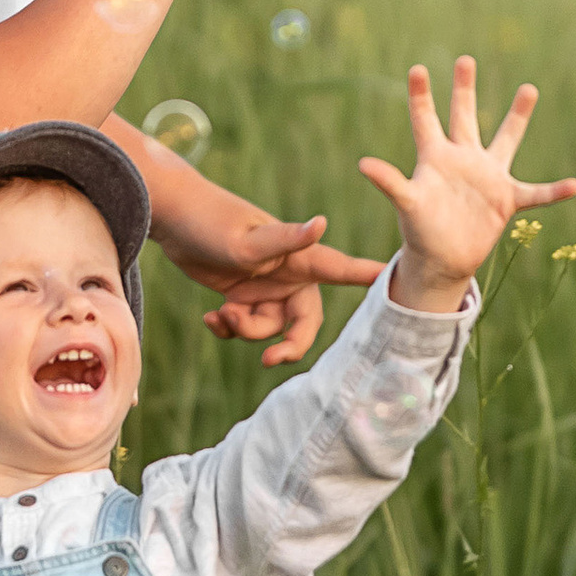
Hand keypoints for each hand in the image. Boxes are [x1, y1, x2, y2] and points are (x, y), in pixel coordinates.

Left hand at [169, 210, 385, 368]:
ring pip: (270, 327)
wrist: (172, 217)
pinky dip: (229, 329)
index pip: (343, 270)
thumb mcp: (247, 240)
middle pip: (304, 322)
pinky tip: (210, 318)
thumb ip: (286, 239)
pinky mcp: (241, 293)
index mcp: (299, 258)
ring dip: (246, 331)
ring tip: (220, 315)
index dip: (370, 281)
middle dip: (287, 343)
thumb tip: (321, 225)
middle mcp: (287, 274)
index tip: (402, 285)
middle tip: (268, 358)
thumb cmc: (211, 222)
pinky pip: (246, 326)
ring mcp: (264, 286)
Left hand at [358, 59, 575, 313]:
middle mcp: (463, 159)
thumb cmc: (419, 230)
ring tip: (529, 88)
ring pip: (505, 139)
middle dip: (464, 89)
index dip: (420, 95)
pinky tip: (574, 185)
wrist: (442, 259)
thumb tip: (363, 163)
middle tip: (464, 58)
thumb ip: (390, 182)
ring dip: (517, 117)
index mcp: (435, 158)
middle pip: (464, 116)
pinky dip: (554, 191)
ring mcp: (487, 177)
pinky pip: (535, 193)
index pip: (426, 120)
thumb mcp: (406, 203)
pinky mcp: (505, 199)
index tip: (417, 68)